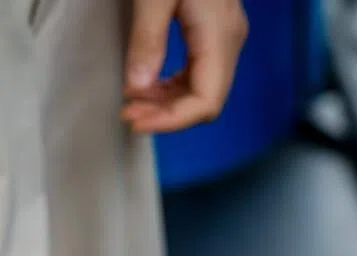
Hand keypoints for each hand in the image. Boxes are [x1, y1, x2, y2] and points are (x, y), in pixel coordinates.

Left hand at [122, 0, 247, 132]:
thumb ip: (147, 37)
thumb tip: (137, 86)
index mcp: (219, 34)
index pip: (206, 100)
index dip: (172, 120)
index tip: (137, 123)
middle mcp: (229, 40)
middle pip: (205, 100)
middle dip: (165, 114)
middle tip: (127, 113)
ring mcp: (224, 36)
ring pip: (201, 89)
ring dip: (166, 102)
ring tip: (132, 101)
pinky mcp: (214, 30)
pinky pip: (197, 73)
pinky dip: (171, 86)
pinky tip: (147, 84)